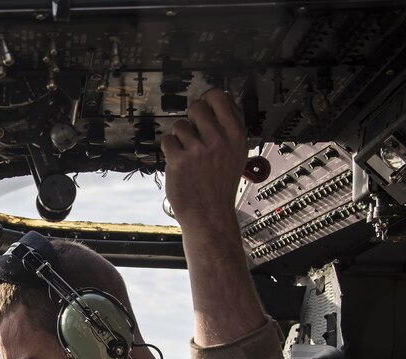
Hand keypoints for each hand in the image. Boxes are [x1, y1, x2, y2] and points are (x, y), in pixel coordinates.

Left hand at [160, 89, 246, 234]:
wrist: (210, 214)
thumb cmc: (222, 186)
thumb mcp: (238, 153)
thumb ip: (231, 126)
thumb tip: (224, 98)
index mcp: (236, 135)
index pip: (219, 97)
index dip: (208, 99)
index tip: (205, 106)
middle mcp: (218, 140)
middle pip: (196, 107)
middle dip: (192, 118)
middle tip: (194, 134)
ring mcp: (198, 150)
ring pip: (179, 125)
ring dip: (180, 137)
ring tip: (188, 153)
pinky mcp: (179, 160)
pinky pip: (168, 140)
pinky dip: (170, 150)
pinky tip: (180, 162)